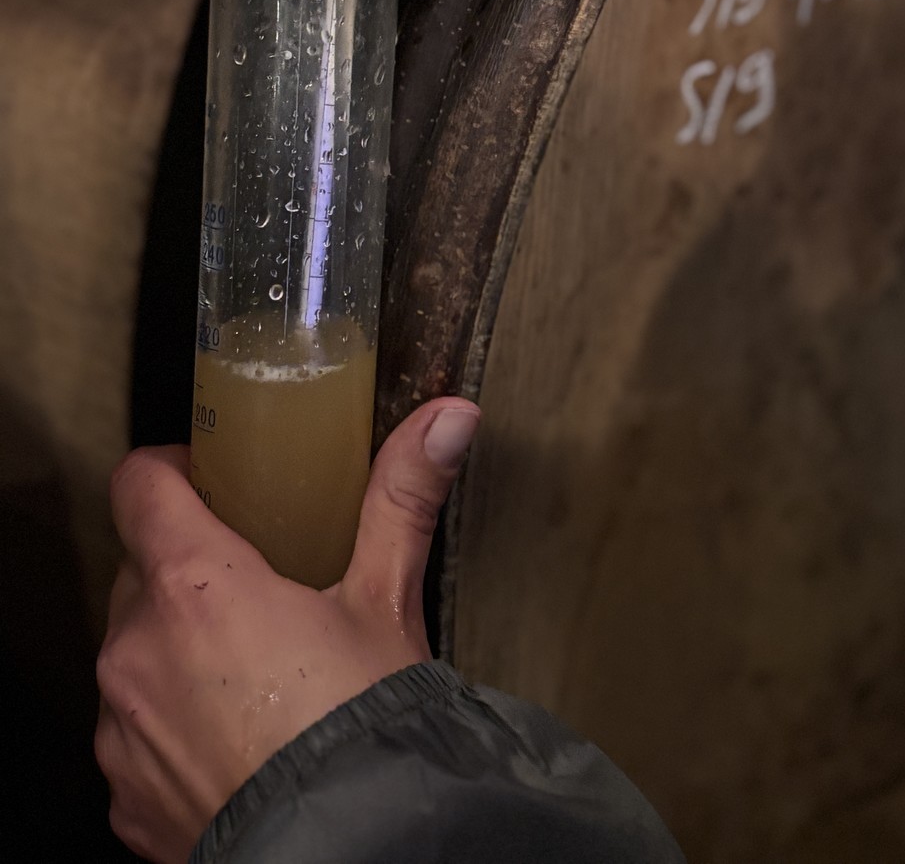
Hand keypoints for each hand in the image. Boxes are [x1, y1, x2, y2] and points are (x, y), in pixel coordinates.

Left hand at [95, 398, 479, 862]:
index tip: (207, 477)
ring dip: (176, 644)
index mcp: (195, 585)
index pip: (138, 486)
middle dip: (189, 565)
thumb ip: (404, 497)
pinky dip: (172, 719)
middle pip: (140, 570)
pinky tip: (236, 734)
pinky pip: (134, 730)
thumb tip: (449, 417)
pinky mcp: (125, 792)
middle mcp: (137, 650)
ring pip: (133, 650)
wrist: (351, 850)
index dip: (168, 469)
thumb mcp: (387, 600)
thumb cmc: (362, 724)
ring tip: (252, 665)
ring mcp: (121, 728)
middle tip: (255, 576)